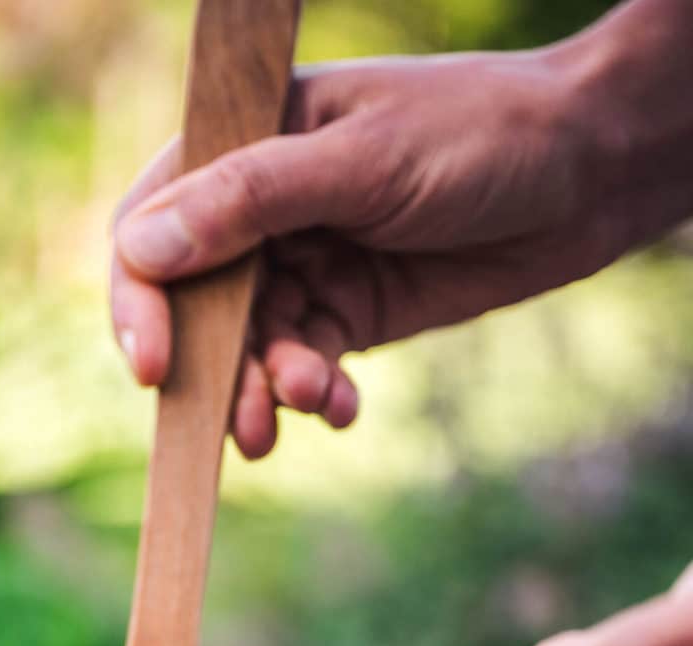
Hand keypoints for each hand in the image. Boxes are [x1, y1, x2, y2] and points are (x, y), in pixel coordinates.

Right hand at [111, 4, 692, 458]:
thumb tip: (143, 252)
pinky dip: (314, 394)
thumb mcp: (362, 164)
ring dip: (269, 389)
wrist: (589, 173)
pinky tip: (342, 406)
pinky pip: (303, 366)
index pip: (154, 219)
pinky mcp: (347, 312)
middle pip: (194, 302)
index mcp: (249, 136)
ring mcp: (304, 261)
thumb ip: (251, 204)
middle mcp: (263, 203)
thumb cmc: (480, 134)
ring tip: (310, 403)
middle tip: (242, 426)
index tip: (157, 369)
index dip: (143, 298)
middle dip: (216, 369)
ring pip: (249, 347)